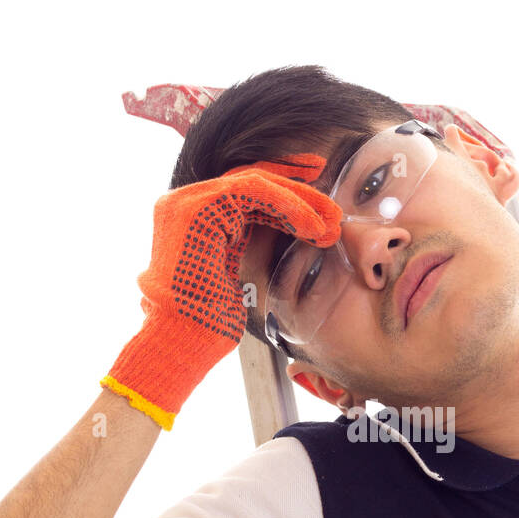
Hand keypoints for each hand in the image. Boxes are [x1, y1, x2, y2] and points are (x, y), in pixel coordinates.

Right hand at [101, 154, 341, 429]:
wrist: (185, 338)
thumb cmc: (210, 320)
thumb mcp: (239, 271)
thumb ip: (251, 242)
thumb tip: (285, 230)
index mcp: (194, 215)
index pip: (245, 188)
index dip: (286, 188)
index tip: (320, 200)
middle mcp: (186, 201)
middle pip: (252, 179)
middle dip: (299, 187)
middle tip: (333, 204)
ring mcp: (188, 201)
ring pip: (256, 182)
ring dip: (300, 201)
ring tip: (330, 223)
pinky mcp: (197, 206)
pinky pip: (252, 191)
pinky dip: (287, 205)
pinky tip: (311, 227)